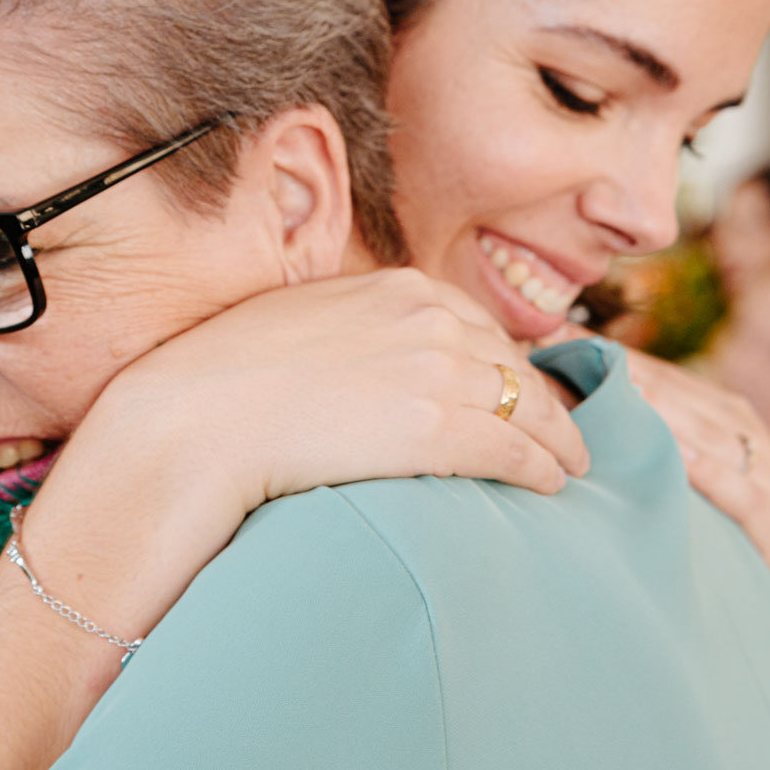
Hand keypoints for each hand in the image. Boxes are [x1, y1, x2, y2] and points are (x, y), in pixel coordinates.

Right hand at [103, 266, 590, 514]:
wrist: (202, 418)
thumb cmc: (229, 377)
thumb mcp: (299, 319)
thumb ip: (350, 326)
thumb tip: (360, 357)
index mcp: (396, 286)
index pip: (474, 322)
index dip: (501, 360)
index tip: (511, 383)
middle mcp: (428, 319)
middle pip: (510, 362)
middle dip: (536, 397)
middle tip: (556, 429)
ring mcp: (438, 372)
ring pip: (525, 407)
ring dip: (554, 438)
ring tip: (567, 462)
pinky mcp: (438, 430)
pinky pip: (514, 450)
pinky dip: (541, 467)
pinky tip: (549, 483)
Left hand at [609, 339, 769, 649]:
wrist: (750, 669)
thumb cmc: (701, 589)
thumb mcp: (671, 526)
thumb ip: (642, 477)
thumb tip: (568, 429)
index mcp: (740, 459)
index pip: (691, 398)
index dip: (642, 371)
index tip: (587, 348)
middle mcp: (766, 474)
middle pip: (711, 411)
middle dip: (653, 382)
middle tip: (598, 359)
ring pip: (736, 446)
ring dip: (682, 415)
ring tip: (630, 391)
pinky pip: (760, 506)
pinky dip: (723, 479)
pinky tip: (683, 458)